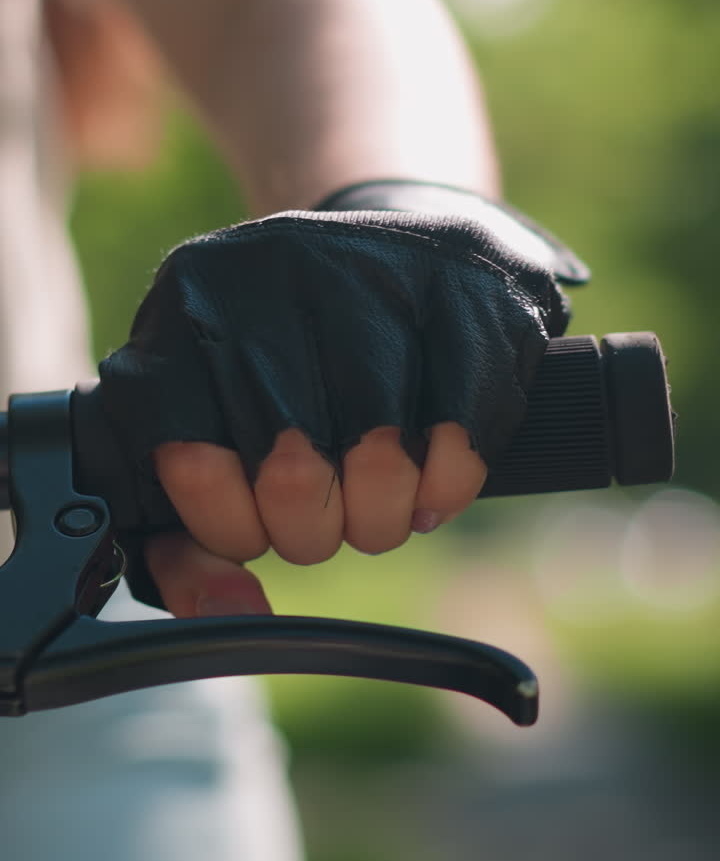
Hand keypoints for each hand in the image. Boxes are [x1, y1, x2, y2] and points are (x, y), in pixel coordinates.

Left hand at [99, 194, 582, 614]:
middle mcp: (280, 269)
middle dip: (313, 530)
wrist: (411, 247)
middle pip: (291, 472)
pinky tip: (432, 474)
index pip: (186, 458)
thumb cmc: (300, 369)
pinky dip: (447, 487)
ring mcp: (382, 272)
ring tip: (380, 496)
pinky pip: (459, 442)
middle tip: (328, 516)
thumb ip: (188, 542)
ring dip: (384, 517)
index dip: (228, 522)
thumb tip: (228, 613)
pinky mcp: (472, 296)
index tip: (252, 519)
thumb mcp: (215, 429)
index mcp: (192, 302)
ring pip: (380, 462)